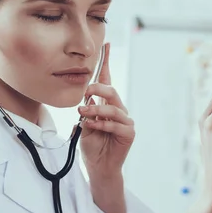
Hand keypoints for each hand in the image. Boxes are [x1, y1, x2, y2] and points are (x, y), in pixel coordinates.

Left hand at [78, 43, 134, 180]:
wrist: (98, 167)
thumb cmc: (91, 145)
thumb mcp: (83, 124)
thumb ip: (87, 110)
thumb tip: (87, 97)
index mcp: (106, 104)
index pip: (106, 80)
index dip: (106, 63)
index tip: (106, 45)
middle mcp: (117, 109)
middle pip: (110, 90)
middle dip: (97, 88)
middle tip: (84, 93)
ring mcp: (124, 121)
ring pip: (113, 107)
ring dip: (95, 110)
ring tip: (82, 114)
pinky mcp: (128, 133)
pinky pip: (116, 124)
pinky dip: (103, 124)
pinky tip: (94, 127)